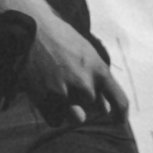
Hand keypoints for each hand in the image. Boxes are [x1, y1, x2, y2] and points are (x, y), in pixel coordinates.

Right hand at [16, 10, 123, 125]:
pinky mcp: (44, 100)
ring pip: (76, 117)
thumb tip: (105, 109)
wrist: (30, 31)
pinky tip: (47, 97)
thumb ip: (98, 80)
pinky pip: (56, 121)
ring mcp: (64, 94)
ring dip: (70, 109)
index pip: (120, 102)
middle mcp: (85, 85)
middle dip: (86, 100)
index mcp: (100, 71)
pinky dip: (54, 114)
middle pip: (94, 109)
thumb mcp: (87, 55)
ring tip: (58, 88)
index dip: (121, 116)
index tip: (119, 122)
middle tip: (69, 81)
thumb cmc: (61, 41)